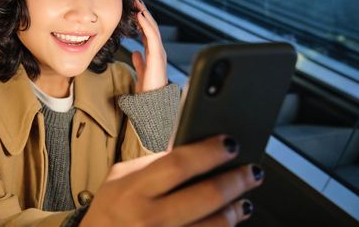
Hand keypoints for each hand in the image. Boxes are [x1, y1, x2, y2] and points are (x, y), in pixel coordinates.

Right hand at [80, 135, 262, 226]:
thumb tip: (191, 148)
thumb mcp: (120, 179)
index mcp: (134, 190)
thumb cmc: (110, 212)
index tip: (229, 144)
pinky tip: (226, 221)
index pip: (179, 164)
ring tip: (243, 200)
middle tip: (251, 171)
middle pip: (206, 195)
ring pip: (215, 225)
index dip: (210, 152)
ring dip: (236, 210)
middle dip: (236, 181)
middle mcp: (150, 217)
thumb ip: (153, 164)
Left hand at [132, 0, 167, 92]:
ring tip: (137, 3)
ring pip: (152, 28)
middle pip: (150, 26)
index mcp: (154, 53)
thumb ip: (139, 62)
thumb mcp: (141, 72)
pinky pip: (152, 36)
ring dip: (144, 14)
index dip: (141, 20)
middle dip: (143, 12)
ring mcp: (159, 52)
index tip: (133, 9)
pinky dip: (146, 24)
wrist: (153, 102)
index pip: (147, 32)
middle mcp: (158, 50)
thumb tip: (135, 52)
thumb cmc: (148, 89)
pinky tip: (140, 15)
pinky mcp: (157, 55)